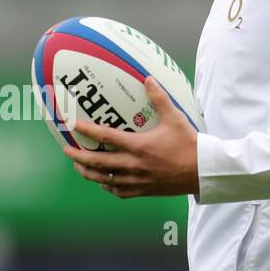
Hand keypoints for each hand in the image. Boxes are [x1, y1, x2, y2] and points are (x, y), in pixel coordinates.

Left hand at [63, 77, 199, 197]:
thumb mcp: (175, 118)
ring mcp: (137, 180)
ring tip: (78, 166)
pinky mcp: (143, 191)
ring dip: (88, 173)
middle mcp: (133, 165)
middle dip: (78, 156)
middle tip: (67, 150)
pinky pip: (118, 191)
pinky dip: (107, 186)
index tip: (71, 124)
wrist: (203, 172)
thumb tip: (148, 79)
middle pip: (97, 162)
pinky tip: (102, 182)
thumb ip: (160, 99)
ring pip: (104, 180)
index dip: (86, 130)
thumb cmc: (189, 145)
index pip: (105, 136)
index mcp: (138, 146)